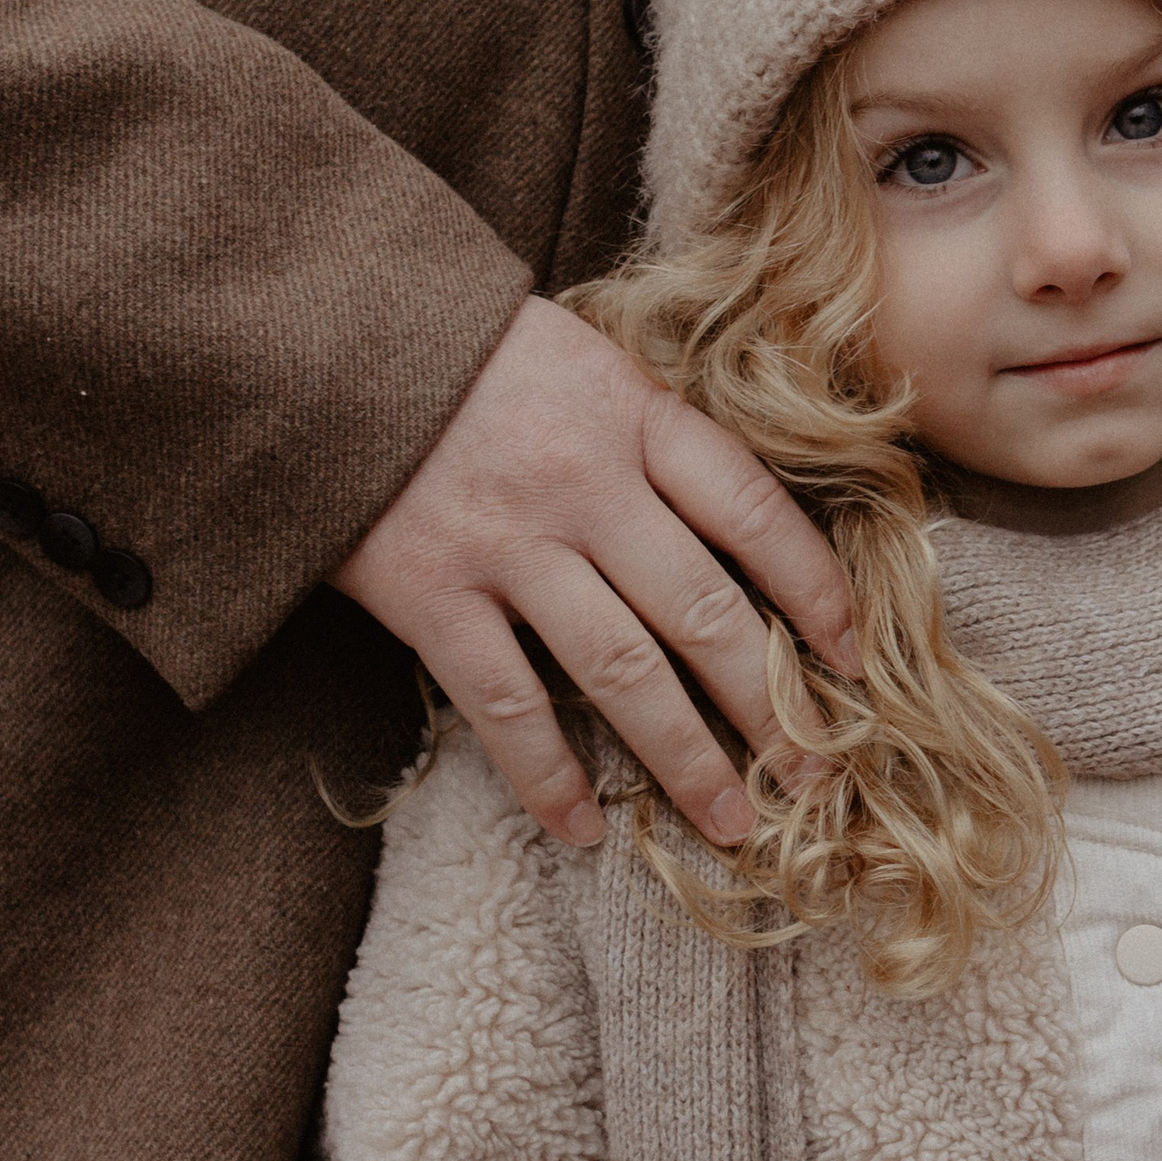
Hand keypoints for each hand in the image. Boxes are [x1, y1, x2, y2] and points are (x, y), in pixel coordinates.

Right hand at [335, 297, 858, 847]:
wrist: (307, 332)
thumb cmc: (456, 350)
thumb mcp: (577, 357)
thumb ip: (648, 433)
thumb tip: (735, 529)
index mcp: (632, 415)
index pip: (753, 514)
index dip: (815, 594)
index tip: (854, 661)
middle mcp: (583, 483)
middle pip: (704, 612)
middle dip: (771, 706)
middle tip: (815, 775)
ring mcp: (506, 543)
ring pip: (622, 673)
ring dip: (685, 760)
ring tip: (732, 821)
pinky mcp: (429, 592)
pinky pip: (505, 705)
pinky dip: (548, 776)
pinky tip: (584, 828)